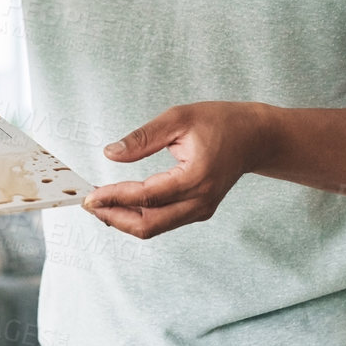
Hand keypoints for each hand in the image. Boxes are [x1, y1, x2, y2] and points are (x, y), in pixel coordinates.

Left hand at [81, 102, 276, 238]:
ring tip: (100, 204)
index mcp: (197, 176)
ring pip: (155, 228)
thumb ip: (143, 138)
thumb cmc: (220, 122)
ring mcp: (201, 210)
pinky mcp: (199, 211)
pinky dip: (140, 216)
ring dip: (125, 220)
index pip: (147, 196)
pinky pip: (164, 222)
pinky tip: (121, 204)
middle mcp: (200, 201)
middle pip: (149, 224)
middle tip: (90, 204)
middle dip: (115, 217)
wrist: (255, 138)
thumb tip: (110, 154)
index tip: (90, 195)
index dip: (115, 197)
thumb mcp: (178, 118)